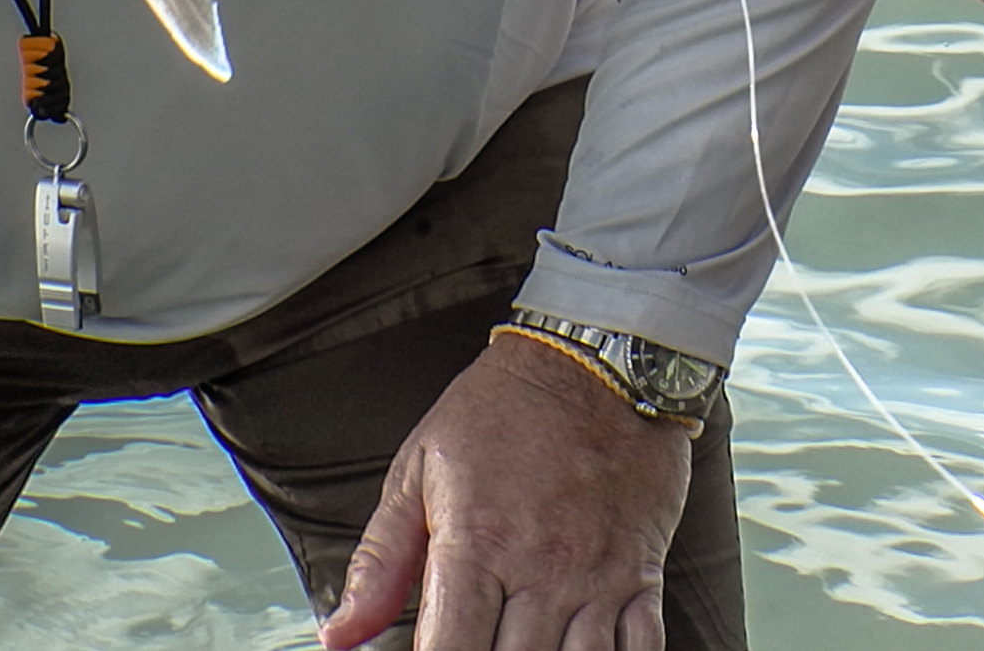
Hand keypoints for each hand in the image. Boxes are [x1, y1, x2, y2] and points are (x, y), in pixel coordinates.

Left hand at [321, 329, 698, 650]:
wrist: (595, 362)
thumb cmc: (502, 411)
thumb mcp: (420, 470)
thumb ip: (379, 561)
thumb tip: (339, 635)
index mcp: (477, 544)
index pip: (449, 650)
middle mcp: (541, 569)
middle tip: (478, 648)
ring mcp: (597, 577)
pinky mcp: (642, 574)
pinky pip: (643, 648)